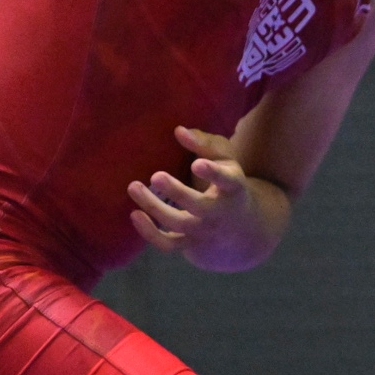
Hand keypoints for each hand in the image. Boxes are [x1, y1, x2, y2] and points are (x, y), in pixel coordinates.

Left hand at [128, 126, 270, 270]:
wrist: (240, 230)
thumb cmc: (228, 185)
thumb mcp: (227, 162)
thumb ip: (205, 144)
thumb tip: (178, 131)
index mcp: (233, 188)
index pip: (227, 181)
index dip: (213, 174)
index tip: (196, 163)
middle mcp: (219, 213)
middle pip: (198, 206)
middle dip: (177, 192)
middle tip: (156, 176)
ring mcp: (203, 231)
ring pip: (178, 224)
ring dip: (154, 207)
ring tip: (133, 187)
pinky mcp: (189, 244)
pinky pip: (167, 244)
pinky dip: (149, 232)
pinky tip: (135, 213)